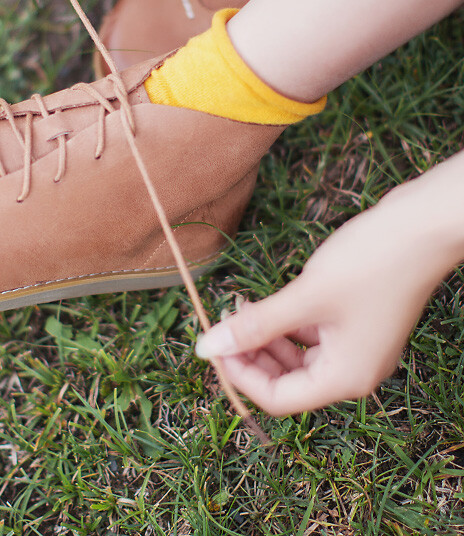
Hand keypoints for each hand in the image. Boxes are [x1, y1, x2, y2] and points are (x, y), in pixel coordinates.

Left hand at [195, 188, 457, 415]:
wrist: (422, 227)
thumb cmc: (369, 264)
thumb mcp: (304, 297)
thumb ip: (255, 326)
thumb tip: (205, 348)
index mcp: (344, 378)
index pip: (277, 399)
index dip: (239, 376)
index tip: (211, 345)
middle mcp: (352, 371)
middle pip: (286, 381)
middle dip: (248, 357)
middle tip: (219, 325)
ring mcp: (356, 347)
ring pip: (295, 358)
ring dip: (262, 338)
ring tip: (236, 309)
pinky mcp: (354, 323)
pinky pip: (309, 336)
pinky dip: (282, 324)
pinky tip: (261, 303)